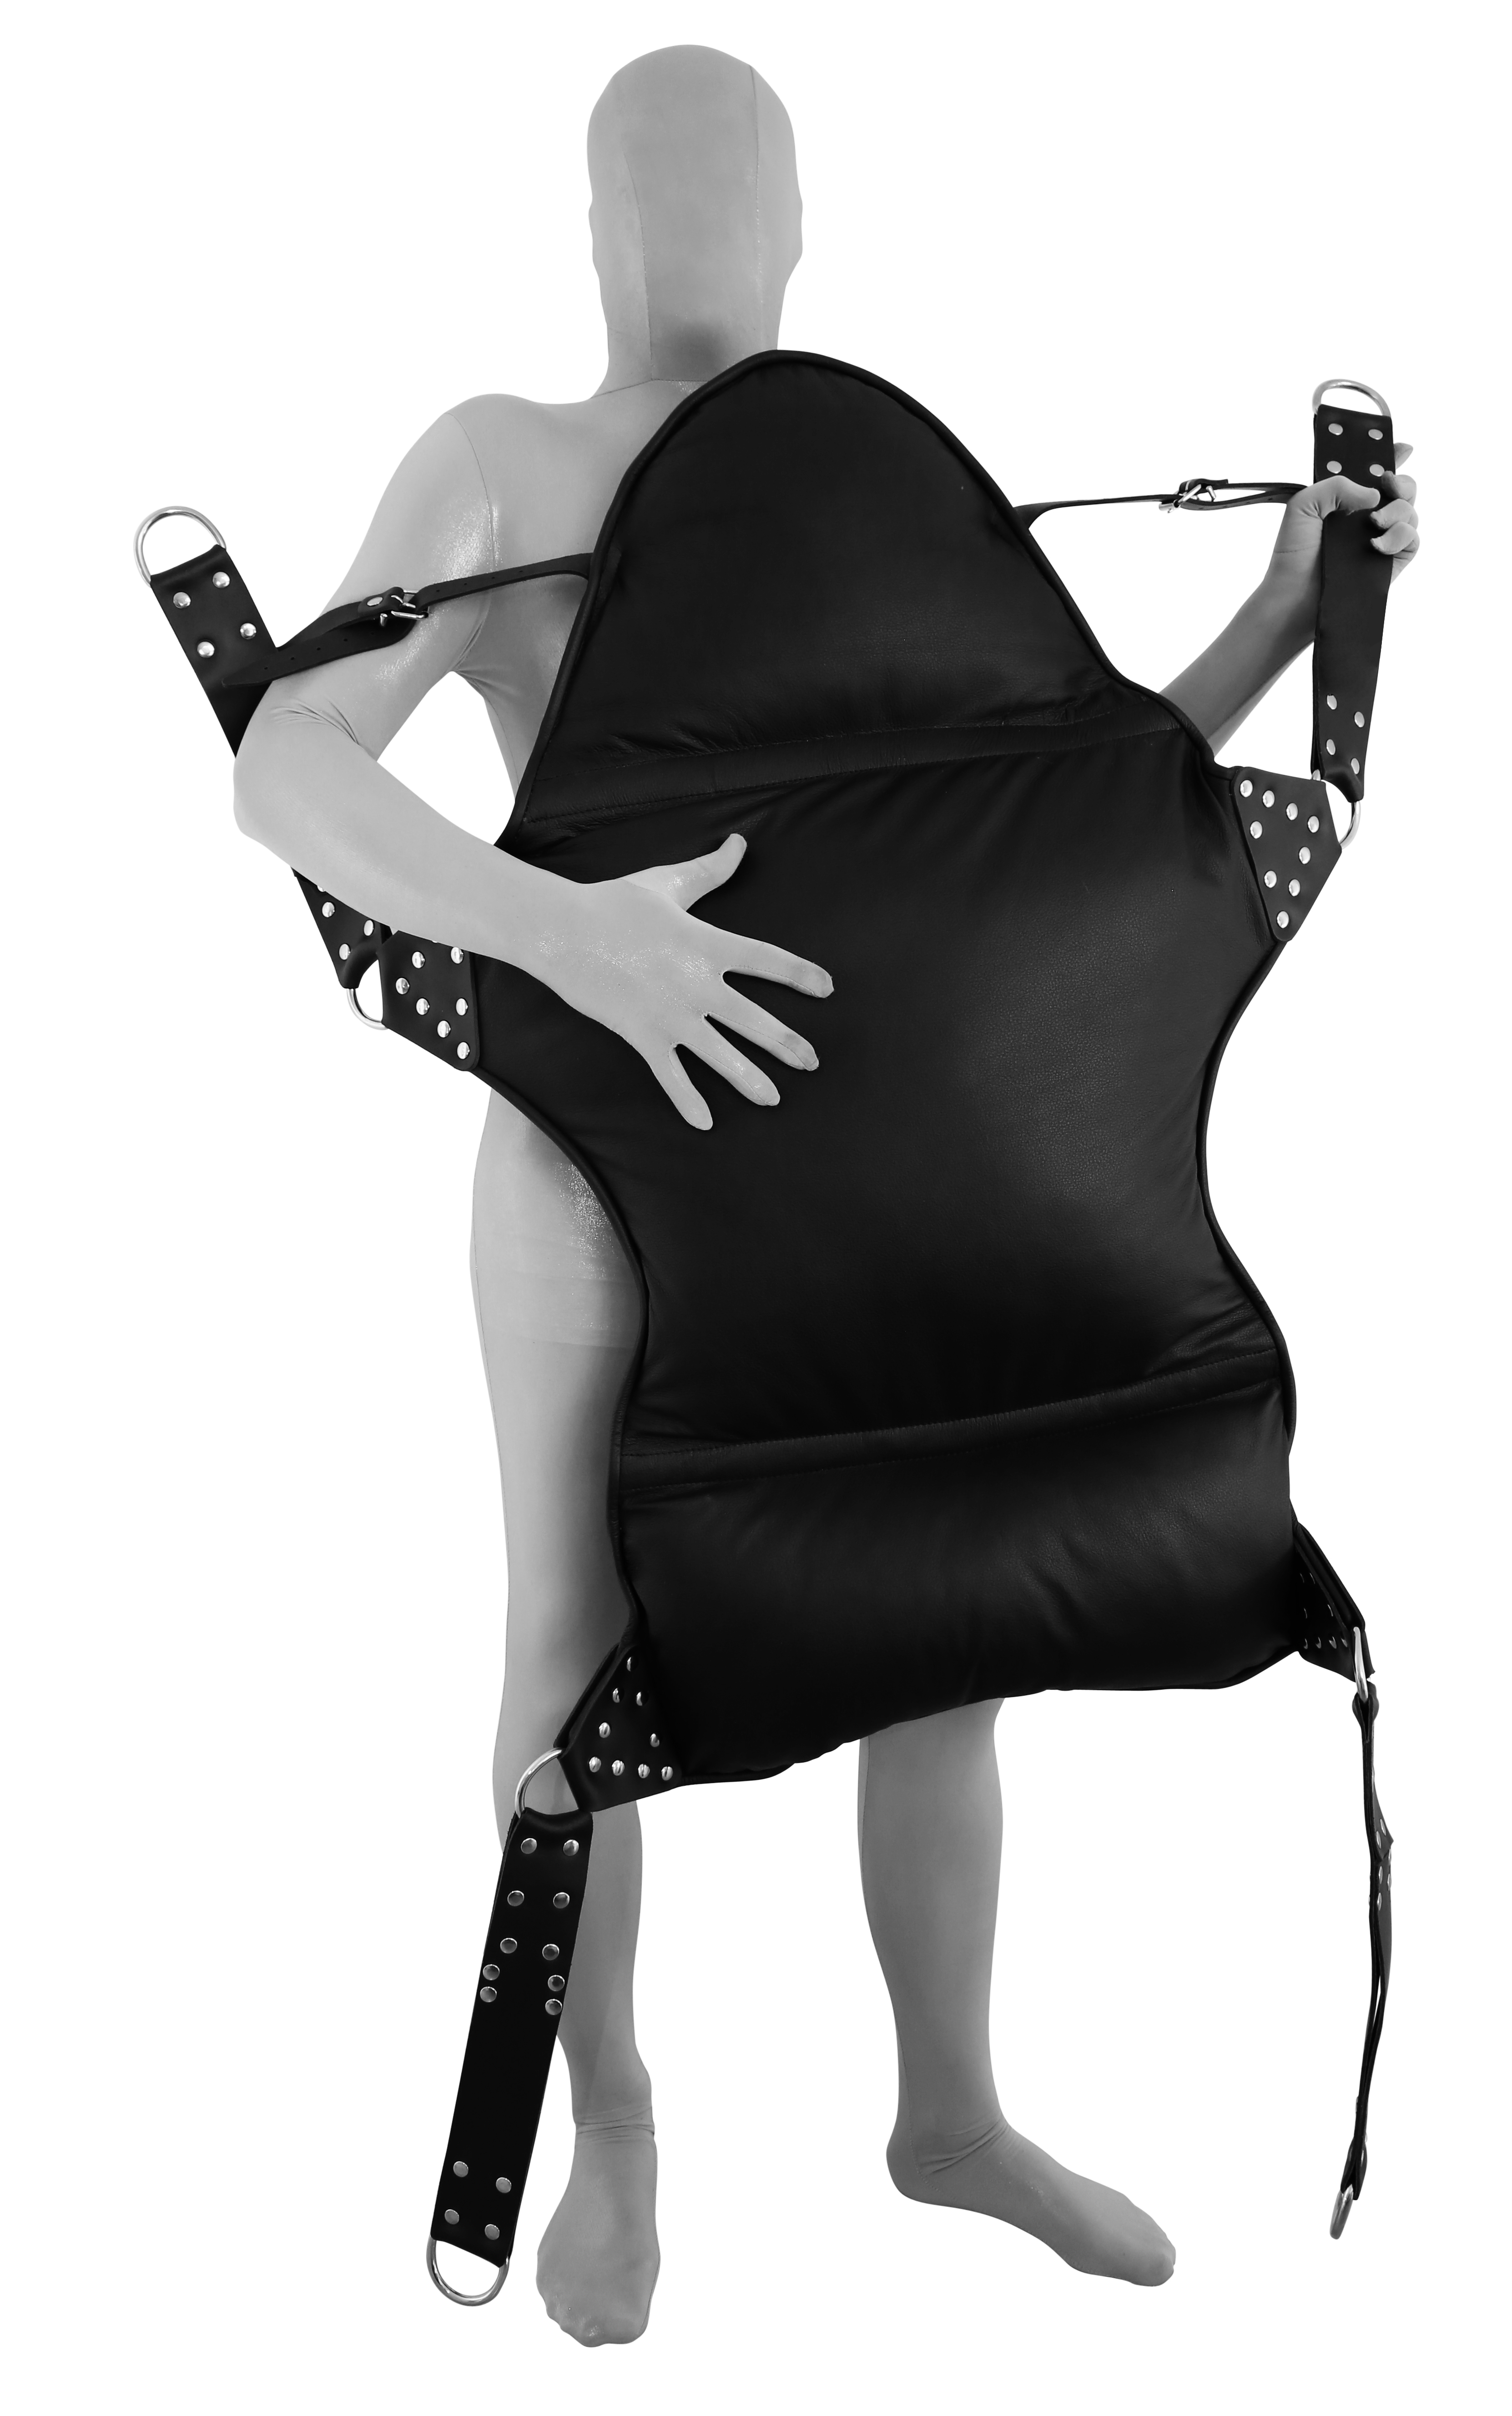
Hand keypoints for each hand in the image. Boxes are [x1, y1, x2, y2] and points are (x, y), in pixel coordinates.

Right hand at [529, 833, 831, 1129]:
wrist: (562, 930)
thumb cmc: (614, 903)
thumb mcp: (668, 882)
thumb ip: (709, 869)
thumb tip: (740, 842)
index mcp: (708, 944)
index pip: (767, 961)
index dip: (800, 975)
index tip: (827, 989)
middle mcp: (697, 984)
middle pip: (753, 1019)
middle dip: (786, 1043)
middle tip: (811, 1062)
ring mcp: (671, 1014)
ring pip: (721, 1055)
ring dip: (750, 1080)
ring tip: (774, 1099)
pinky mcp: (642, 1035)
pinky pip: (670, 1075)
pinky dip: (687, 1100)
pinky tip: (705, 1123)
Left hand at [1263, 443, 1420, 623]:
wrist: (1294, 596)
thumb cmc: (1293, 554)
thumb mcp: (1303, 505)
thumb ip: (1336, 485)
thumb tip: (1374, 493)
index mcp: (1347, 499)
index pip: (1375, 472)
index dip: (1392, 456)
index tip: (1404, 448)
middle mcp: (1367, 517)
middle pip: (1403, 489)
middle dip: (1402, 481)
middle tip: (1387, 485)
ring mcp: (1380, 538)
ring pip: (1410, 512)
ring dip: (1398, 510)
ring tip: (1373, 523)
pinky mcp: (1389, 562)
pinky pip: (1412, 539)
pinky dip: (1400, 536)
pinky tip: (1376, 546)